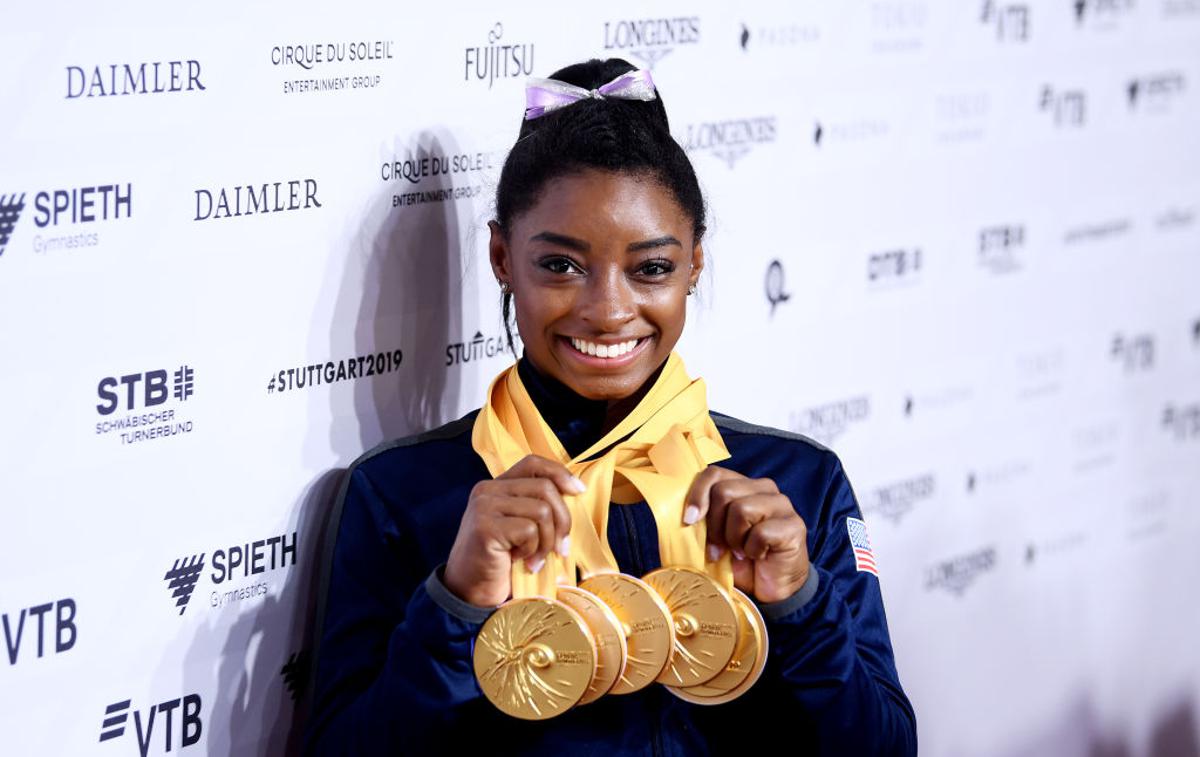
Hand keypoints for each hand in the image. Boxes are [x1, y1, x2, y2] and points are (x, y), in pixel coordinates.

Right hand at [443, 454, 582, 607]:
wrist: (471, 590)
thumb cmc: (502, 559)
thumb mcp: (520, 525)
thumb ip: (537, 504)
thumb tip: (576, 490)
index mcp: (496, 486)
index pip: (533, 463)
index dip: (560, 474)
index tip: (578, 491)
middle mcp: (487, 490)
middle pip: (545, 488)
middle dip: (562, 521)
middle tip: (560, 548)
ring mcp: (484, 507)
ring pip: (541, 511)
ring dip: (547, 541)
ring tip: (535, 558)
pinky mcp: (485, 527)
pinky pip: (529, 531)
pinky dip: (532, 550)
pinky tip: (520, 561)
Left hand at [684, 466, 809, 602]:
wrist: (771, 589)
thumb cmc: (740, 560)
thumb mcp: (715, 536)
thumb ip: (703, 519)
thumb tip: (684, 514)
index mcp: (743, 486)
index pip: (714, 474)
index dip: (697, 495)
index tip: (688, 520)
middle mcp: (764, 489)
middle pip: (724, 491)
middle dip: (714, 525)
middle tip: (719, 548)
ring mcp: (782, 505)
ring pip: (741, 509)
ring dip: (734, 539)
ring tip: (741, 552)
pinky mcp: (794, 525)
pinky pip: (760, 532)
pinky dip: (753, 550)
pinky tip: (758, 556)